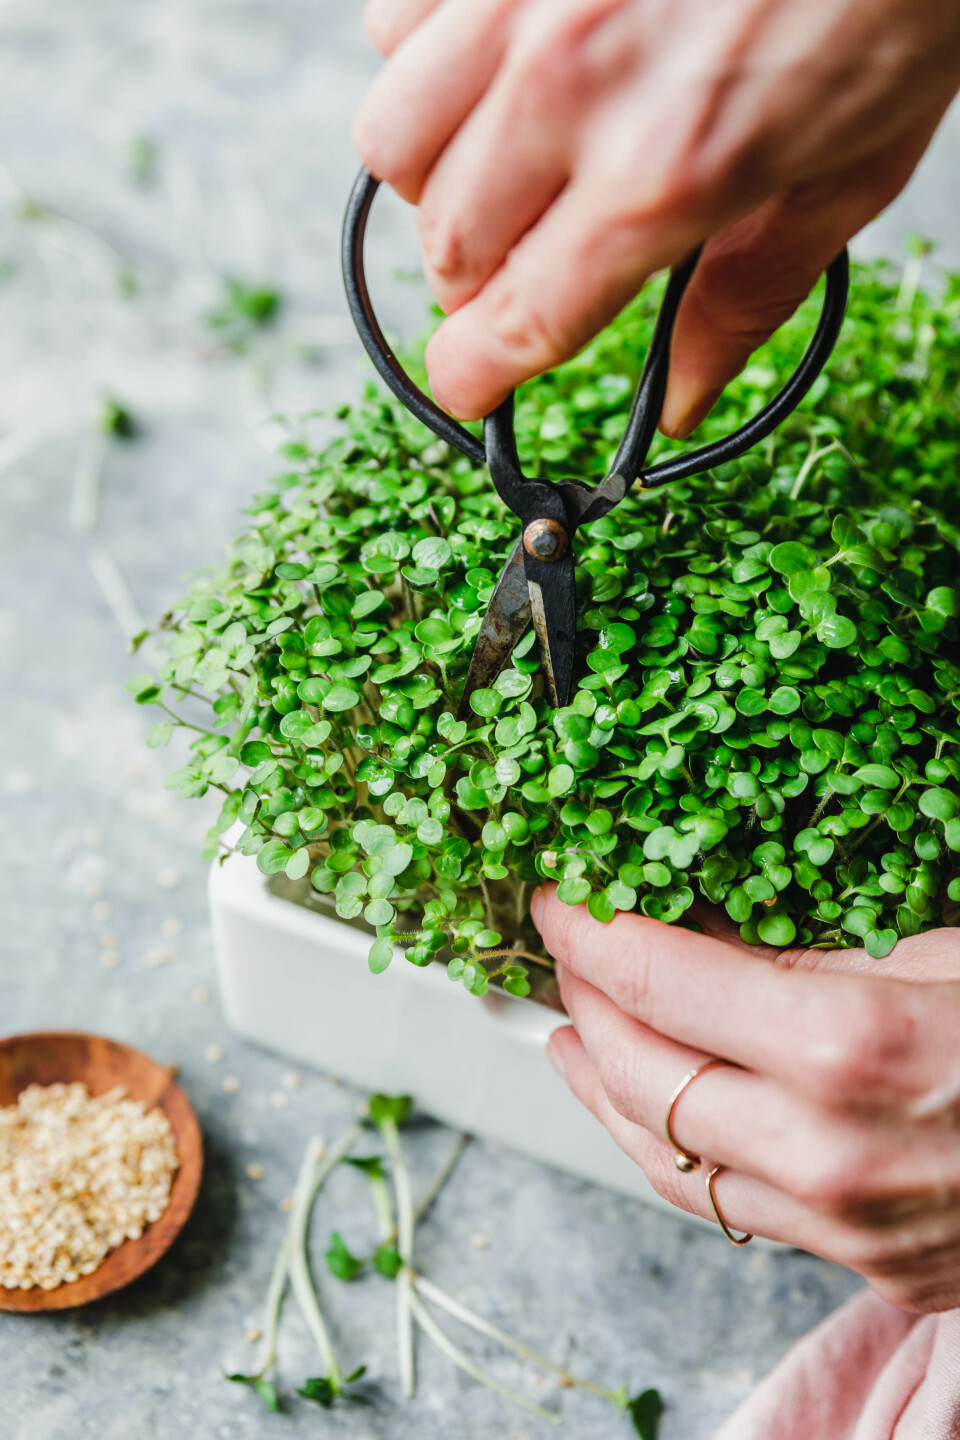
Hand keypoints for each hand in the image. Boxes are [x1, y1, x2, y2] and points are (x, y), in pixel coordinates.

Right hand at [354, 0, 959, 429]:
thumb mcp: (854, 169)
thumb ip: (750, 291)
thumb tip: (684, 395)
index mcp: (665, 170)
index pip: (520, 317)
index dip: (479, 373)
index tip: (471, 388)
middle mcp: (572, 81)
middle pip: (446, 242)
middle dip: (471, 289)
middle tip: (515, 282)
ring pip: (393, 139)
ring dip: (434, 185)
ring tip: (494, 179)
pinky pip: (395, 24)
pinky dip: (425, 67)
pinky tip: (493, 73)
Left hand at [531, 884, 959, 1312]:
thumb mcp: (935, 949)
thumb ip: (807, 955)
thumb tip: (700, 935)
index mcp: (846, 1046)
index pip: (653, 978)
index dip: (586, 931)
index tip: (558, 899)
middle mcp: (828, 1152)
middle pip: (638, 1069)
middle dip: (582, 999)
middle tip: (563, 953)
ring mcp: (845, 1226)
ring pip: (663, 1160)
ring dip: (599, 1088)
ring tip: (567, 1038)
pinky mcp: (866, 1266)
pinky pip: (726, 1211)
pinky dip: (667, 1153)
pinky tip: (647, 1113)